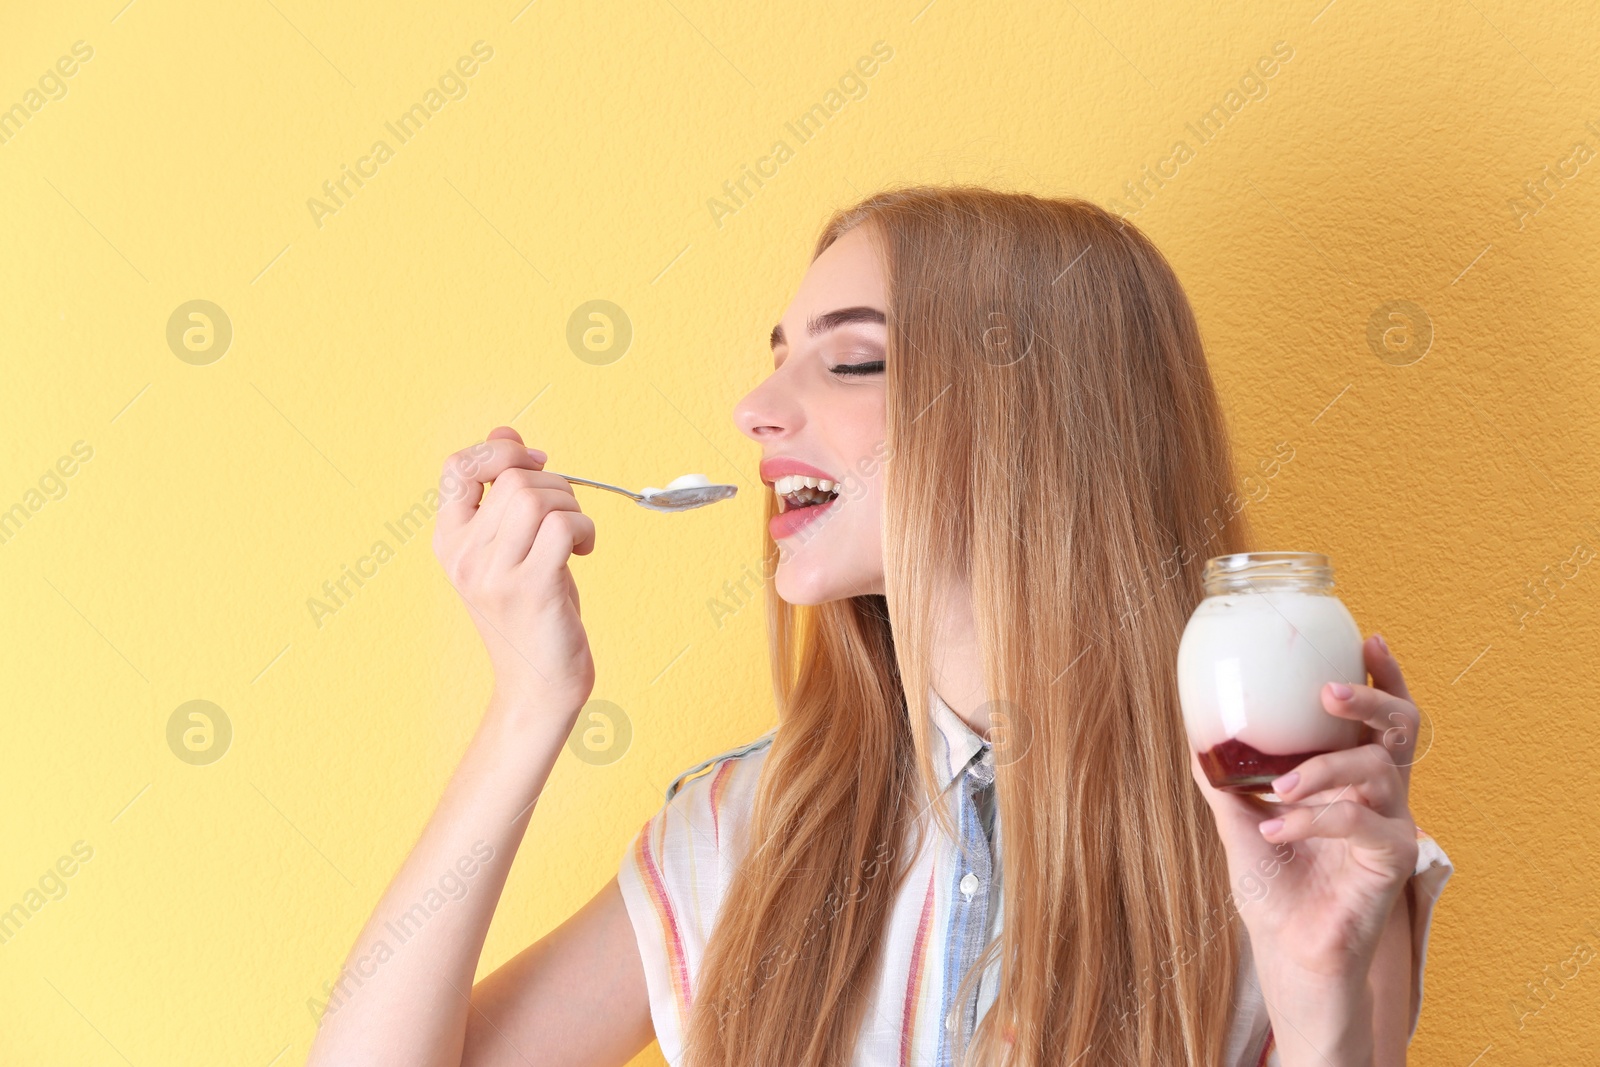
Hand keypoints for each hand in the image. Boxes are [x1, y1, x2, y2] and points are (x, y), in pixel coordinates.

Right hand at [432, 426, 596, 715]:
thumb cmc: (530, 612)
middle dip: (554, 485)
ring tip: (573, 538)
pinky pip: (563, 525)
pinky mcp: (531, 589)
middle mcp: (463, 555)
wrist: (537, 685)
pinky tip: (583, 552)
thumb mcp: (509, 547)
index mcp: (449, 540)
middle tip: (566, 517)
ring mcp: (494, 574)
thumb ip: (503, 493)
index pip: (457, 467)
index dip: (499, 450)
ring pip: (537, 497)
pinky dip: (585, 529)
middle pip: (512, 478)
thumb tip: (506, 430)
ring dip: (572, 507)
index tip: (536, 462)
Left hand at [1190, 634, 1420, 985]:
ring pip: (1374, 771)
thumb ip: (1226, 780)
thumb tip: (1195, 736)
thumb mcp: (1240, 821)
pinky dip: (1315, 820)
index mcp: (1351, 778)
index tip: (1366, 640)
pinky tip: (1278, 828)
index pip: (1381, 719)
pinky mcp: (1392, 860)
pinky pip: (1360, 822)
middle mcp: (1380, 796)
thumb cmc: (1272, 885)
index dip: (1382, 678)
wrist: (1286, 948)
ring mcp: (1392, 826)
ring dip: (1321, 770)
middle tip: (1328, 691)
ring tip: (1278, 789)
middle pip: (1399, 729)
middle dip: (1368, 700)